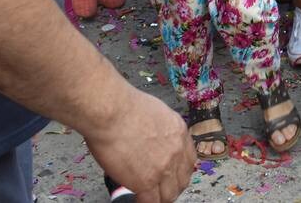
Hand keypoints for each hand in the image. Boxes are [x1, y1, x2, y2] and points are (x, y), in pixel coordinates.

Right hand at [84, 87, 195, 202]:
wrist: (111, 111)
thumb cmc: (123, 106)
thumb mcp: (154, 112)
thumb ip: (160, 129)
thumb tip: (153, 139)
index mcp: (179, 132)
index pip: (189, 160)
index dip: (180, 171)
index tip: (172, 175)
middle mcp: (176, 151)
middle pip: (182, 180)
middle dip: (172, 186)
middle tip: (160, 189)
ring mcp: (163, 167)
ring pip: (169, 195)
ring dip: (160, 197)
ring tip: (149, 197)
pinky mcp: (146, 181)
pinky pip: (152, 202)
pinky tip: (138, 200)